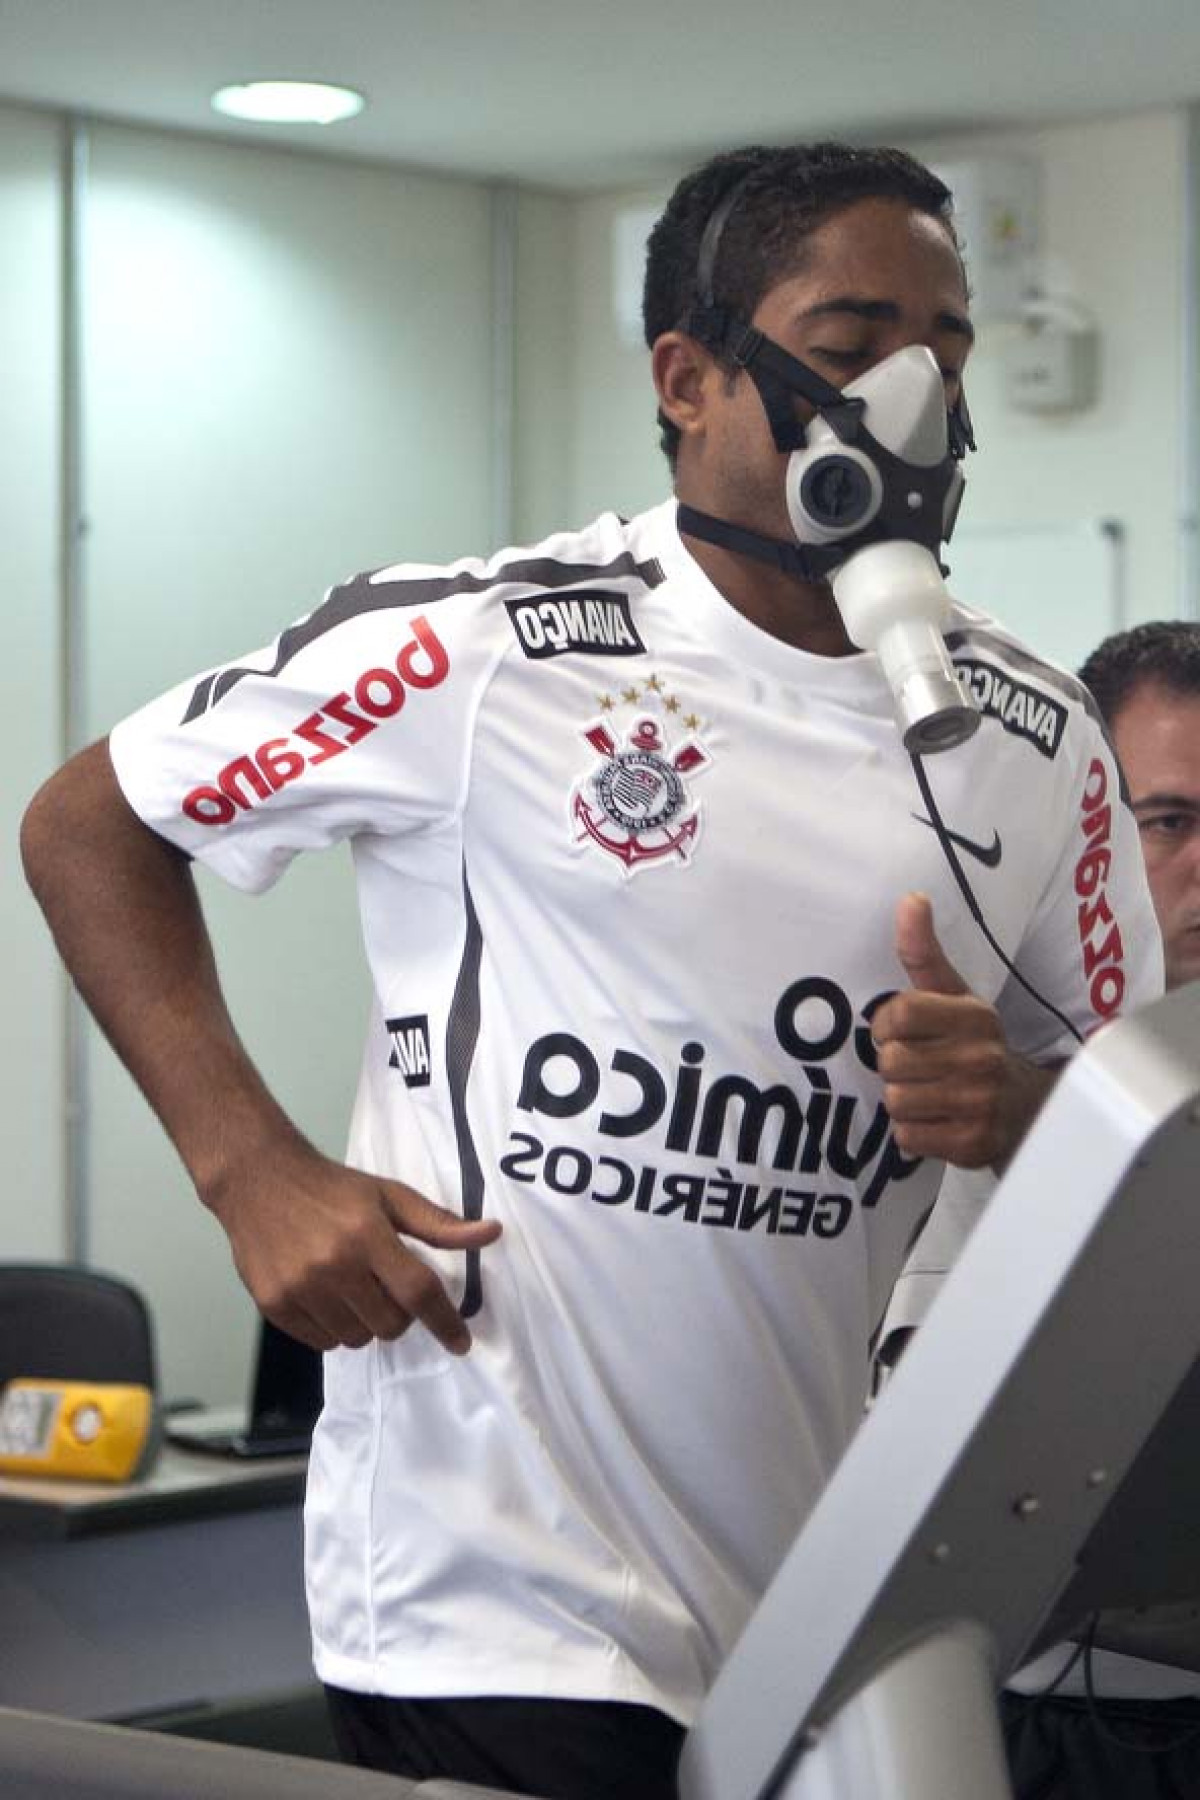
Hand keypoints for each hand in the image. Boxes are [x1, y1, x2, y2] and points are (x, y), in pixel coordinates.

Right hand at [205, 1139, 501, 1352]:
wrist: (258, 1179)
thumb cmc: (332, 1187)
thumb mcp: (390, 1195)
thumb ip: (439, 1223)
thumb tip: (492, 1233)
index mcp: (368, 1236)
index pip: (418, 1292)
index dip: (445, 1322)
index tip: (461, 1343)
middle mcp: (334, 1266)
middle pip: (390, 1325)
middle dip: (400, 1314)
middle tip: (387, 1287)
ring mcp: (300, 1289)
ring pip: (356, 1339)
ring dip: (366, 1322)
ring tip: (354, 1288)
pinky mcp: (274, 1305)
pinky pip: (322, 1342)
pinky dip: (333, 1328)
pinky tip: (327, 1296)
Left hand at [870, 892, 1053, 1170]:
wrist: (1024, 1108)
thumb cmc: (974, 1044)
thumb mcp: (953, 995)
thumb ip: (923, 952)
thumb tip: (910, 898)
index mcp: (975, 1016)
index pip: (898, 1013)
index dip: (887, 1026)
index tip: (900, 1031)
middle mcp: (981, 1058)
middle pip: (890, 1062)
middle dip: (895, 1067)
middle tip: (919, 1066)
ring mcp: (979, 1103)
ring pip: (896, 1101)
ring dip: (903, 1101)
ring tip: (930, 1093)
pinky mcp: (972, 1144)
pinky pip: (908, 1138)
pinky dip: (914, 1133)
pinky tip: (938, 1121)